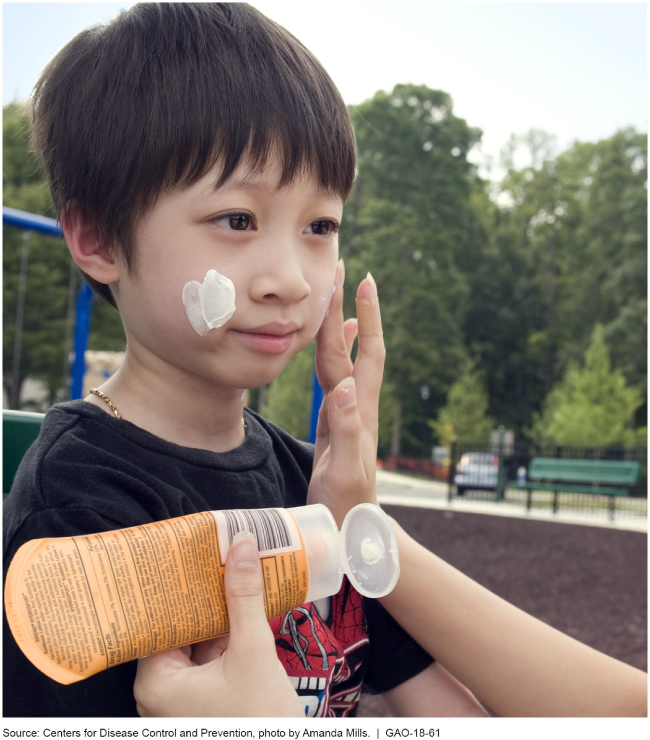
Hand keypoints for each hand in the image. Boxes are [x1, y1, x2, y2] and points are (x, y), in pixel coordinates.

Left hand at [134, 532, 303, 716]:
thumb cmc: (258, 720)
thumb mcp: (252, 651)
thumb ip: (245, 597)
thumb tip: (240, 545)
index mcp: (156, 681)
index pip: (157, 618)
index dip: (175, 583)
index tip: (189, 551)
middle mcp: (161, 691)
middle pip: (179, 626)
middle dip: (202, 593)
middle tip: (217, 554)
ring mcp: (183, 698)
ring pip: (197, 641)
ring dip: (217, 612)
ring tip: (232, 571)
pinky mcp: (205, 701)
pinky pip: (210, 657)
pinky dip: (226, 635)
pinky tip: (243, 607)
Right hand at [308, 261, 385, 525]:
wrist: (352, 532)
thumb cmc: (346, 507)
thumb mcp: (342, 471)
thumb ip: (344, 430)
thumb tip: (345, 387)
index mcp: (359, 411)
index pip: (361, 354)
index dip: (362, 317)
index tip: (360, 280)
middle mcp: (357, 406)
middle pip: (355, 349)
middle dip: (352, 308)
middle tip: (345, 272)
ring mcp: (349, 414)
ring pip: (345, 361)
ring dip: (342, 327)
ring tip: (338, 297)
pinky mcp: (337, 424)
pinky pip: (335, 380)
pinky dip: (334, 356)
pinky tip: (333, 347)